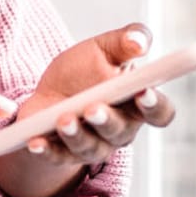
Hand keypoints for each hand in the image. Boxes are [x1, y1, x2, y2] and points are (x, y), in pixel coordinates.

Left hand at [10, 24, 177, 171]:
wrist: (51, 92)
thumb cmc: (86, 71)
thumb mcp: (104, 48)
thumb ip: (127, 40)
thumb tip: (139, 42)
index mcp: (137, 104)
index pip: (160, 112)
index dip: (155, 105)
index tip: (144, 91)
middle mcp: (120, 130)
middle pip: (120, 132)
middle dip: (106, 120)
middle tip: (92, 108)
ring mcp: (93, 146)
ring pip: (89, 146)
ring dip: (76, 134)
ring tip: (64, 119)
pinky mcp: (64, 154)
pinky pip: (57, 156)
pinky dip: (46, 150)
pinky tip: (35, 142)